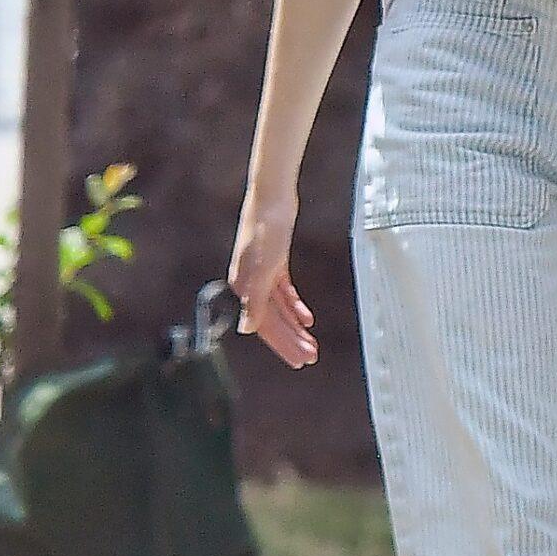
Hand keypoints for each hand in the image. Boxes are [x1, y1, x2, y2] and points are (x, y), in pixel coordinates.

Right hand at [230, 194, 317, 368]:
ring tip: (311, 344)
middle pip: (272, 321)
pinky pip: (284, 292)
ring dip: (295, 327)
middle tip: (310, 358)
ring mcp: (262, 273)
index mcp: (244, 287)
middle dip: (291, 341)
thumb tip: (248, 330)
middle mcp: (250, 284)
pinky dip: (295, 306)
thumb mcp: (264, 266)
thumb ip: (255, 299)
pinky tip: (307, 319)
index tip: (300, 360)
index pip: (264, 325)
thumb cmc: (266, 227)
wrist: (272, 196)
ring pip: (279, 309)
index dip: (283, 344)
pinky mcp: (274, 263)